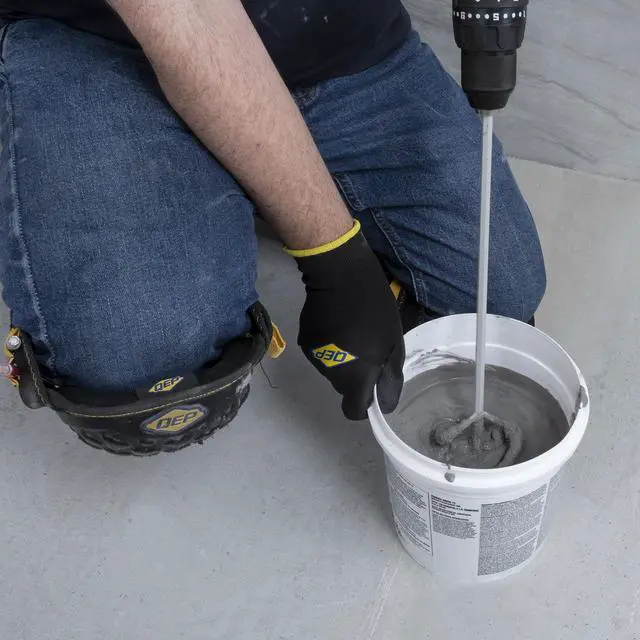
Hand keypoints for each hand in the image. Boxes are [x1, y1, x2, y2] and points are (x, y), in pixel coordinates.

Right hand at [289, 221, 404, 419]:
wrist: (340, 274)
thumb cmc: (374, 308)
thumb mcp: (394, 341)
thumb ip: (389, 375)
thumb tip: (384, 401)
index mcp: (355, 377)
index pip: (353, 411)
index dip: (363, 406)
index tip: (371, 389)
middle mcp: (331, 374)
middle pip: (343, 387)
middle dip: (355, 375)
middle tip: (367, 348)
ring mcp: (314, 357)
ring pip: (332, 368)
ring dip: (342, 357)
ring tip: (351, 329)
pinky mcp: (304, 340)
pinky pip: (321, 351)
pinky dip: (329, 343)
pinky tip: (336, 321)